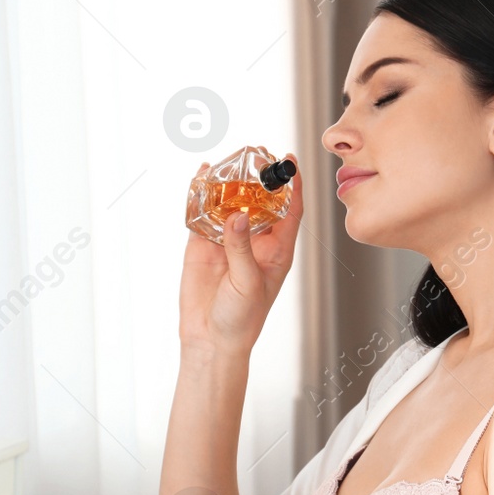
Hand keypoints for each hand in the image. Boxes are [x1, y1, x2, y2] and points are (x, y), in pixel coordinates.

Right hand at [179, 152, 302, 353]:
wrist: (209, 340)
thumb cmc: (241, 319)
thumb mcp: (248, 284)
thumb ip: (241, 248)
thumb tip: (237, 214)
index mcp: (277, 250)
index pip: (290, 210)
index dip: (293, 185)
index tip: (291, 160)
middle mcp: (254, 240)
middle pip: (259, 200)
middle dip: (258, 177)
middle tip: (253, 154)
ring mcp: (228, 240)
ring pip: (230, 202)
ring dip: (228, 182)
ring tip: (227, 159)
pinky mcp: (203, 244)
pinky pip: (203, 214)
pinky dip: (200, 195)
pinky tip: (200, 176)